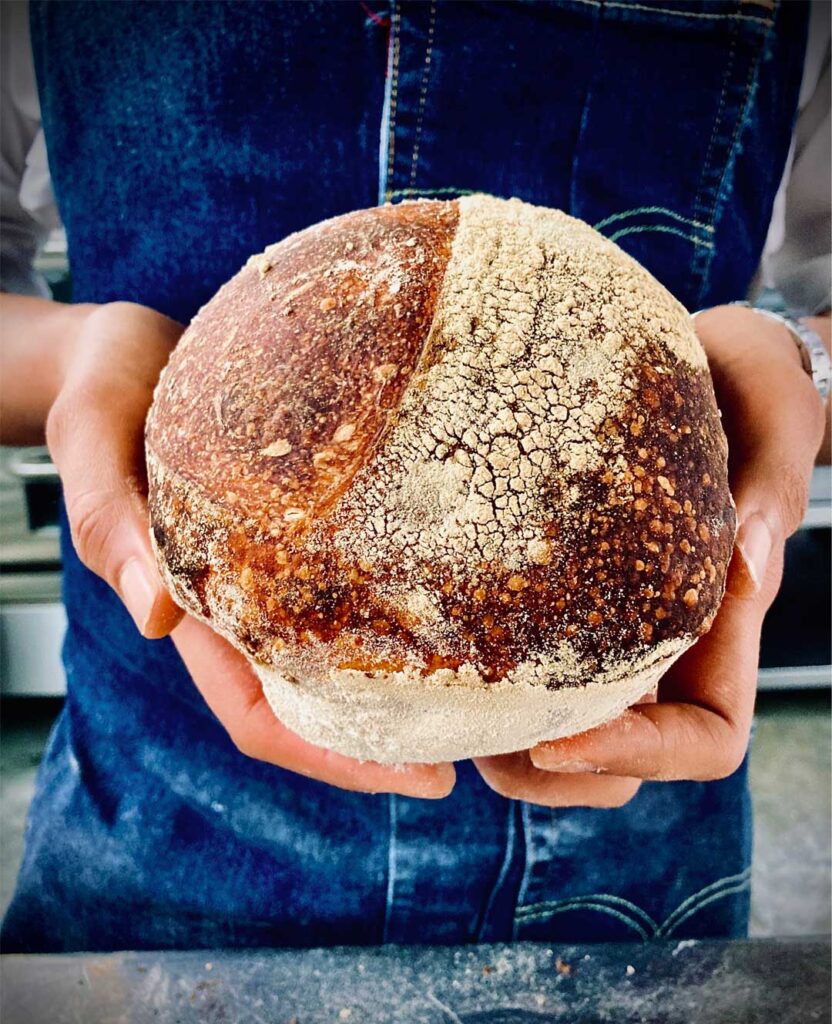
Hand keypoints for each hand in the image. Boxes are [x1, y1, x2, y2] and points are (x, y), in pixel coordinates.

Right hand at [47, 301, 453, 798]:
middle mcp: (241, 600)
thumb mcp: (92, 441)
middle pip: (317, 698)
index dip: (331, 757)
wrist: (125, 348)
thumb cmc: (100, 391)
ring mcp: (274, 563)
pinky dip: (394, 598)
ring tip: (486, 689)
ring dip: (402, 680)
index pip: (260, 714)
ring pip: (340, 645)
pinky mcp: (300, 517)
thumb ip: (110, 522)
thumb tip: (154, 616)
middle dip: (388, 736)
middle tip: (481, 751)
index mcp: (190, 607)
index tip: (415, 778)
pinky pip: (351, 571)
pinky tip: (450, 593)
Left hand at [475, 304, 825, 806]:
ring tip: (442, 713)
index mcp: (721, 624)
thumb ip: (771, 481)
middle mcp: (662, 644)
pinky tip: (432, 651)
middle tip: (474, 737)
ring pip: (566, 733)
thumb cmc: (741, 379)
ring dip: (507, 747)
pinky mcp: (555, 592)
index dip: (640, 758)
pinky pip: (521, 668)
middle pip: (622, 762)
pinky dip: (482, 685)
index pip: (705, 738)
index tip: (556, 736)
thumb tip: (750, 559)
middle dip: (552, 770)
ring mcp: (606, 627)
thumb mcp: (771, 408)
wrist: (697, 360)